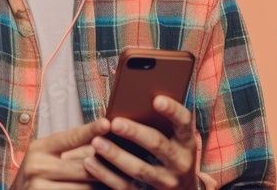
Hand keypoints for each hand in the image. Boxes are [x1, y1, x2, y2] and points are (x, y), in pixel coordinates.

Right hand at [10, 117, 110, 188]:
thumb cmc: (40, 172)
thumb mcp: (49, 154)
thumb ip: (73, 146)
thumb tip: (104, 134)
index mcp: (39, 148)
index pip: (70, 137)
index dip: (90, 130)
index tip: (107, 123)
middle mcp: (37, 167)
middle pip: (83, 167)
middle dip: (104, 164)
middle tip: (125, 159)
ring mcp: (39, 188)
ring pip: (85, 187)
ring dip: (101, 183)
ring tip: (118, 177)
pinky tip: (103, 187)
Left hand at [83, 95, 197, 188]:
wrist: (181, 189)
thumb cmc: (171, 151)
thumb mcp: (174, 137)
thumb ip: (160, 120)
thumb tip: (135, 97)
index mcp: (186, 141)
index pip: (184, 122)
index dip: (172, 110)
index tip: (157, 99)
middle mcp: (180, 162)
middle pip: (158, 145)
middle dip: (135, 133)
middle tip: (115, 123)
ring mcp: (165, 181)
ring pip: (140, 169)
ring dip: (116, 155)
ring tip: (97, 142)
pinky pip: (125, 186)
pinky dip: (105, 175)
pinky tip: (90, 161)